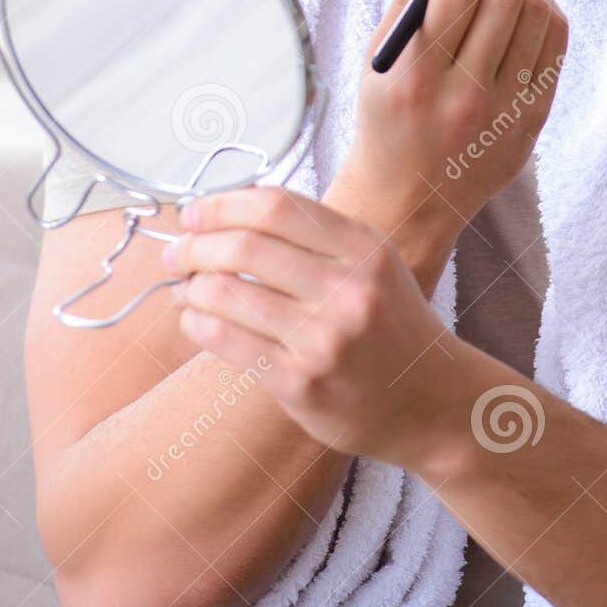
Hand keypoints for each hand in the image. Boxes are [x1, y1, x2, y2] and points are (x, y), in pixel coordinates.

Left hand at [160, 185, 454, 466]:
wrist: (431, 402)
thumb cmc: (391, 326)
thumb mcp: (373, 264)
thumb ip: (315, 236)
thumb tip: (228, 213)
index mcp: (365, 249)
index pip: (275, 207)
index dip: (222, 205)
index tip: (194, 213)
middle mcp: (348, 290)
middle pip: (245, 245)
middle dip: (194, 245)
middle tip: (175, 253)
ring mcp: (324, 339)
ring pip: (227, 294)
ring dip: (189, 287)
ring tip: (182, 290)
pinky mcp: (301, 384)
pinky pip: (227, 342)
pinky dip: (196, 325)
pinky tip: (192, 320)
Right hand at [340, 0, 566, 249]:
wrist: (408, 201)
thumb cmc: (384, 121)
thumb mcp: (378, 62)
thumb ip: (403, 0)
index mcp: (417, 78)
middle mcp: (466, 97)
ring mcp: (506, 114)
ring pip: (540, 17)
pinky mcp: (533, 123)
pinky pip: (555, 48)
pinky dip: (544, 10)